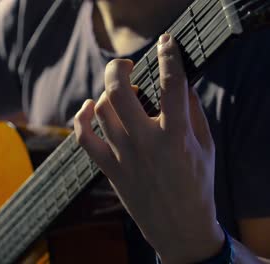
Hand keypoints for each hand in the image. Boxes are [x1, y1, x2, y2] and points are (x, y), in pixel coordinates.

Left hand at [74, 34, 223, 262]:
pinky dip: (81, 119)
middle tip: (127, 65)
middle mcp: (146, 143)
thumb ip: (194, 113)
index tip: (166, 44)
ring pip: (101, 111)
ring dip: (107, 93)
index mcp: (176, 135)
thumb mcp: (207, 147)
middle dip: (119, 68)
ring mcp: (124, 157)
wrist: (180, 228)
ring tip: (119, 93)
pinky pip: (84, 139)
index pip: (171, 84)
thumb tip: (182, 84)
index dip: (168, 57)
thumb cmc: (198, 186)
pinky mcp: (109, 169)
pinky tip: (88, 108)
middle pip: (119, 92)